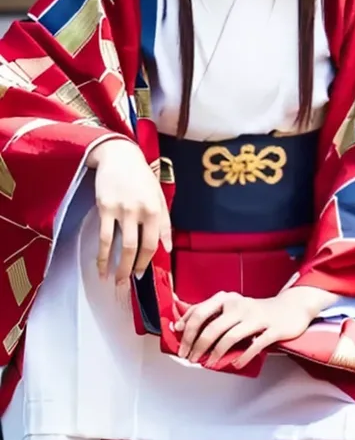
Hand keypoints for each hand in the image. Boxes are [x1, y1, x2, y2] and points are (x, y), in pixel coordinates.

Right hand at [86, 138, 171, 284]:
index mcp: (155, 209)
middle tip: (125, 283)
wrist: (120, 156)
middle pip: (135, 248)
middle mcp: (139, 211)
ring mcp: (121, 210)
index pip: (152, 243)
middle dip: (130, 269)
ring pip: (118, 245)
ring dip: (115, 266)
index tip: (141, 274)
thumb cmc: (141, 178)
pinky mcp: (104, 207)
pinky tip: (100, 265)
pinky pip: (103, 237)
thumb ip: (164, 223)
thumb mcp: (159, 197)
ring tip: (112, 280)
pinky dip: (101, 255)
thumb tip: (168, 248)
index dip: (146, 262)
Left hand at [175, 287, 331, 368]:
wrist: (290, 307)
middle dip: (197, 345)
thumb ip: (209, 314)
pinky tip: (235, 364)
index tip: (180, 345)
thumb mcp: (231, 306)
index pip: (200, 313)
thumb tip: (180, 326)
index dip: (187, 331)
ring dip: (216, 354)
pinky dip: (243, 357)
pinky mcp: (272, 329)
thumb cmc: (255, 311)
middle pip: (212, 327)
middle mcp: (239, 305)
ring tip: (209, 364)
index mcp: (227, 299)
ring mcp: (256, 317)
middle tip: (190, 359)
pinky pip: (255, 345)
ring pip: (230, 337)